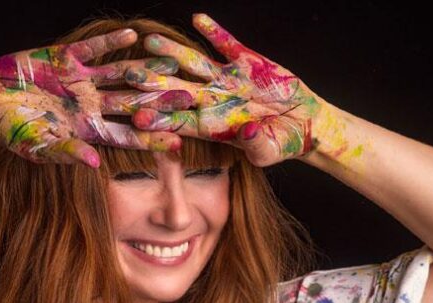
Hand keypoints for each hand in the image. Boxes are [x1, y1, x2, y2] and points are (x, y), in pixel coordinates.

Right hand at [0, 29, 190, 167]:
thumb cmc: (13, 131)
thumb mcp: (38, 146)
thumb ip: (66, 152)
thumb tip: (94, 163)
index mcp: (89, 129)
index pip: (127, 135)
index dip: (150, 138)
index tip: (177, 142)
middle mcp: (92, 104)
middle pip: (132, 102)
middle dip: (159, 101)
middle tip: (189, 99)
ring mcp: (81, 81)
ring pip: (120, 74)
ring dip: (144, 69)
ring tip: (172, 62)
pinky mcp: (66, 58)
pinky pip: (93, 49)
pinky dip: (110, 42)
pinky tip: (133, 35)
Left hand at [126, 14, 324, 166]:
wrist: (302, 123)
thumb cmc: (282, 143)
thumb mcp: (269, 151)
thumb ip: (256, 145)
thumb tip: (246, 131)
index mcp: (213, 126)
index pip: (180, 122)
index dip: (159, 119)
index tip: (136, 116)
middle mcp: (213, 101)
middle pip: (178, 90)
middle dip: (155, 83)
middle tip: (129, 74)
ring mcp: (227, 79)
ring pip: (195, 64)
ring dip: (173, 52)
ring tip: (150, 40)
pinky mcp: (246, 61)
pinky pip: (227, 44)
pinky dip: (215, 32)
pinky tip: (198, 20)